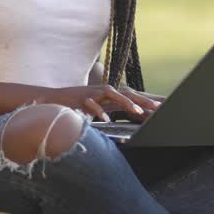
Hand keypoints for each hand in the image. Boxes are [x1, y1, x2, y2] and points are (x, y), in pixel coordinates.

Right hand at [44, 84, 160, 121]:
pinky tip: (106, 120)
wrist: (51, 100)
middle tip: (158, 108)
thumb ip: (112, 113)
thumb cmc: (76, 107)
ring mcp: (92, 94)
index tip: (162, 106)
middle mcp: (103, 92)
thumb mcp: (97, 110)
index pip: (132, 96)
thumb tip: (128, 121)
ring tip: (138, 112)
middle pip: (127, 93)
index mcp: (109, 96)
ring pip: (113, 95)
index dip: (147, 100)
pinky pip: (91, 105)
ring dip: (126, 103)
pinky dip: (99, 111)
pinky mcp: (80, 99)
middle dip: (143, 101)